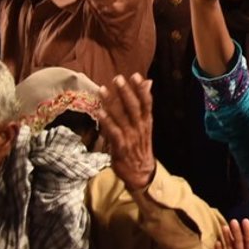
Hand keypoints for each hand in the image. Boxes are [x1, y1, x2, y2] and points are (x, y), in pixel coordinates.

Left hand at [97, 73, 156, 192]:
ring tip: (102, 89)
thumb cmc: (140, 147)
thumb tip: (149, 83)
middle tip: (118, 78)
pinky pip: (113, 132)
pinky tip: (99, 112)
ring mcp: (130, 137)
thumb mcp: (145, 126)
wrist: (141, 173)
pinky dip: (107, 121)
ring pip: (121, 117)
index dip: (141, 89)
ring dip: (111, 103)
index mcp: (147, 122)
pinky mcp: (121, 147)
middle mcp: (140, 127)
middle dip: (126, 92)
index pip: (147, 102)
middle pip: (133, 106)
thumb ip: (143, 105)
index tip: (136, 75)